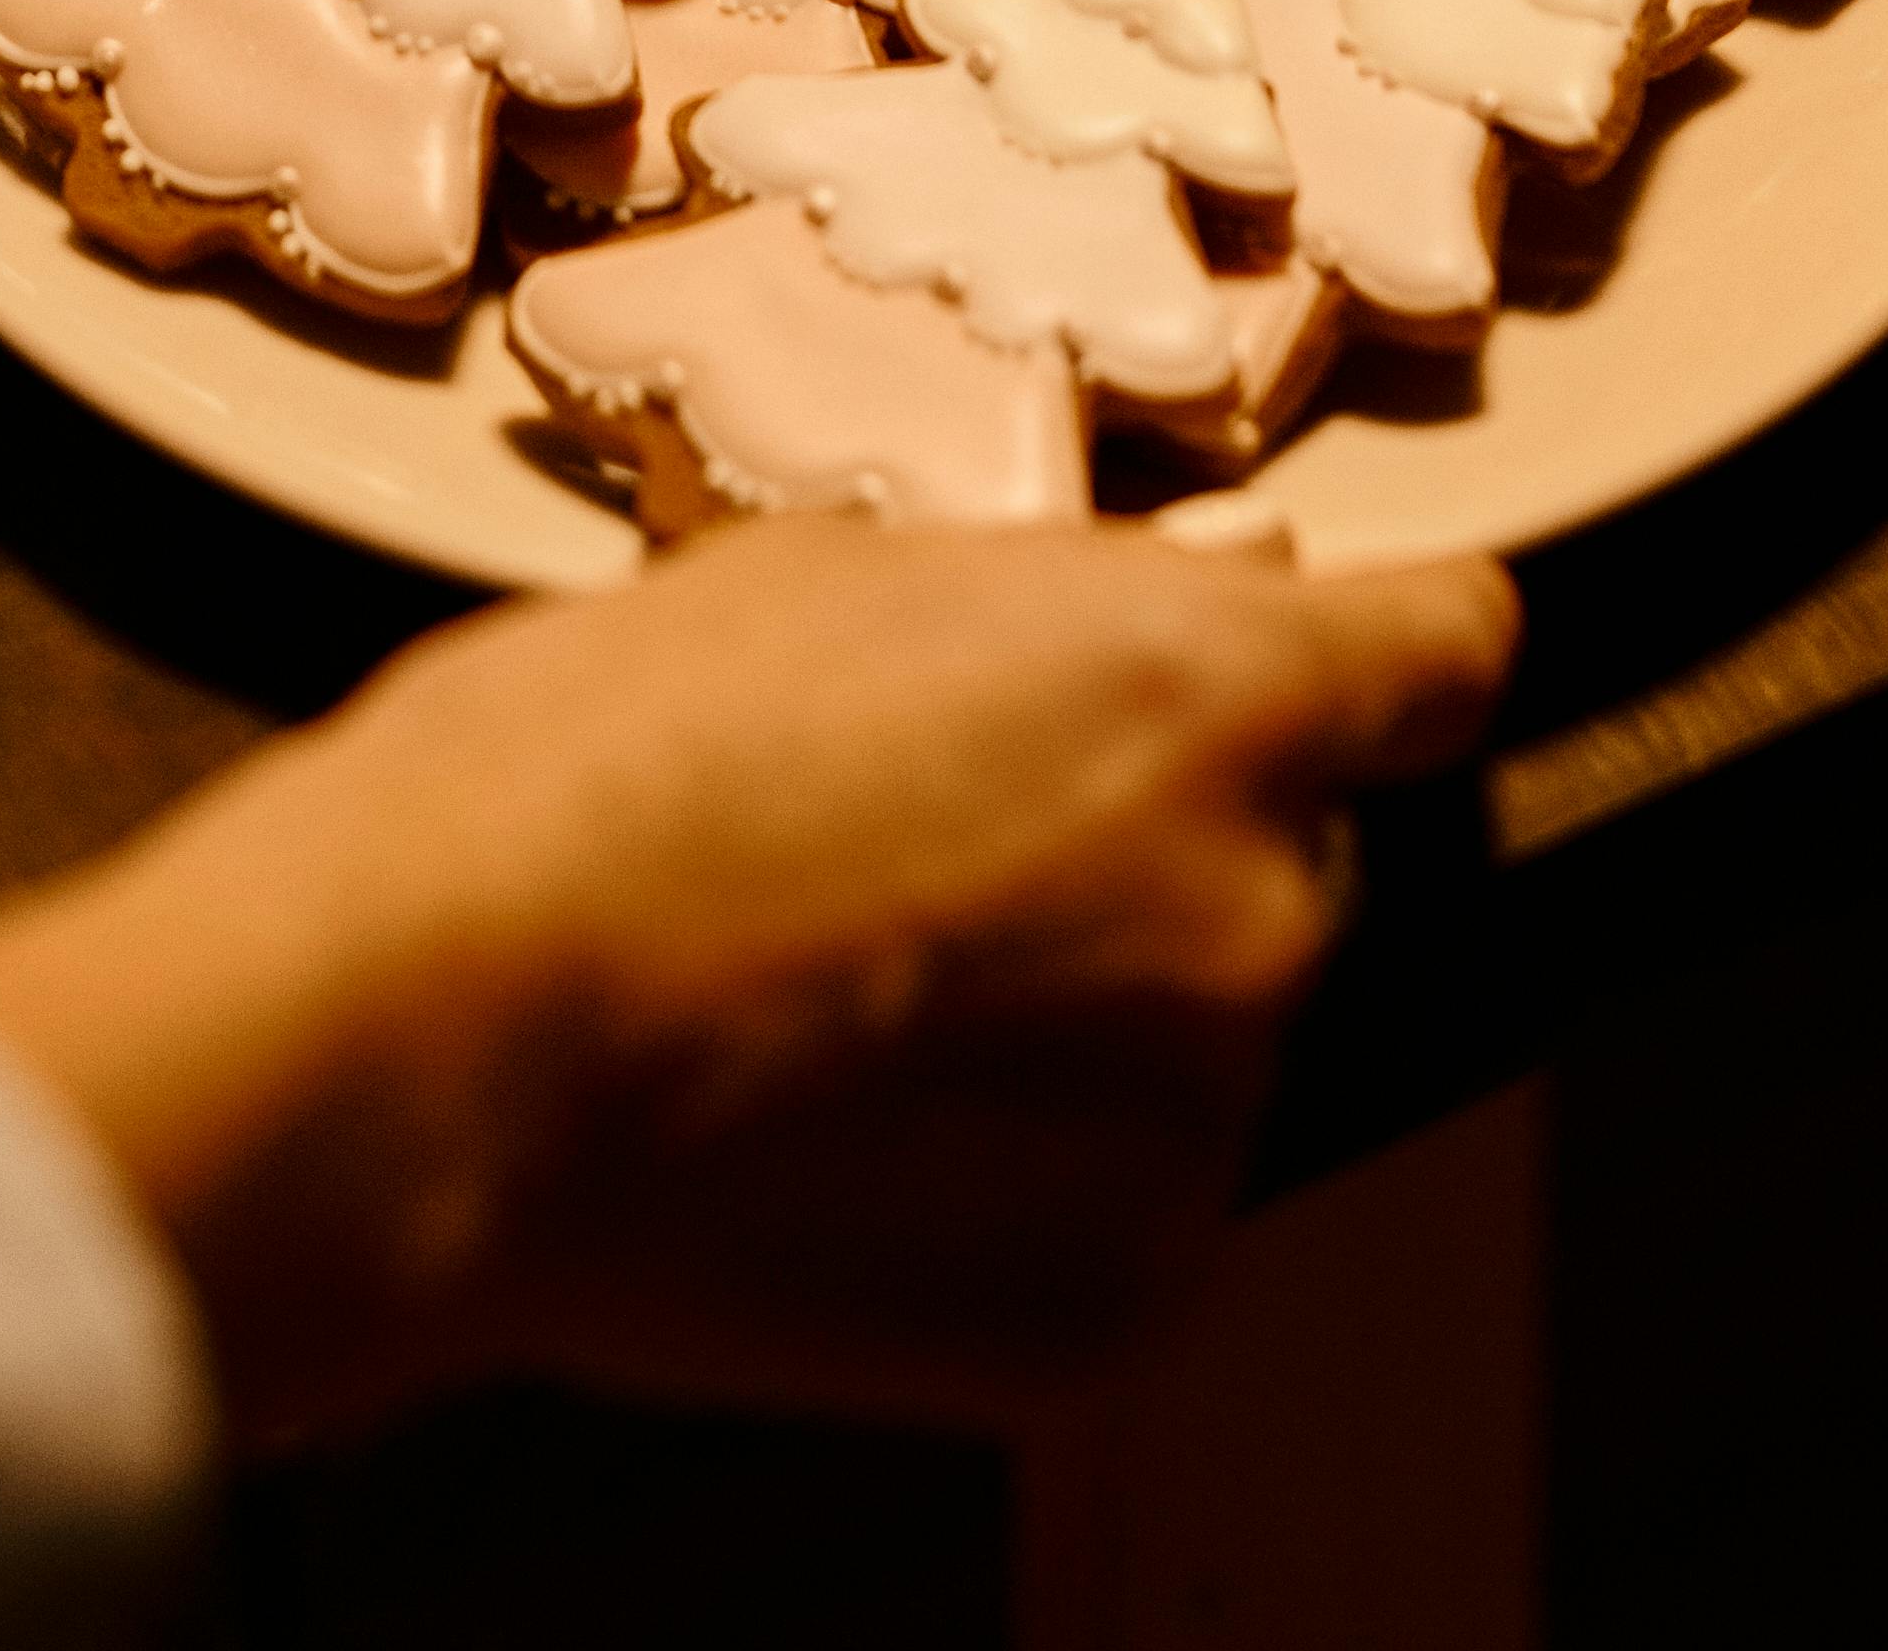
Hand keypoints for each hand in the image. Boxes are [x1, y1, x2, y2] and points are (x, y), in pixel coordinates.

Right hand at [0, 512, 1513, 1442]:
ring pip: (1197, 1043)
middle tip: (934, 849)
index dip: (1376, 652)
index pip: (1444, 647)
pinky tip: (838, 1133)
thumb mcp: (838, 577)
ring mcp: (1205, 1132)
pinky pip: (1122, 1212)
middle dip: (1159, 847)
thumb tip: (1177, 620)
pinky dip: (1017, 1184)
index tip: (1324, 676)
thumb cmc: (597, 758)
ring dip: (1081, 1022)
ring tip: (842, 995)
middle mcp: (1261, 911)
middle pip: (1290, 856)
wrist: (442, 1035)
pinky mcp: (1125, 1311)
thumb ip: (1055, 610)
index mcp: (1207, 691)